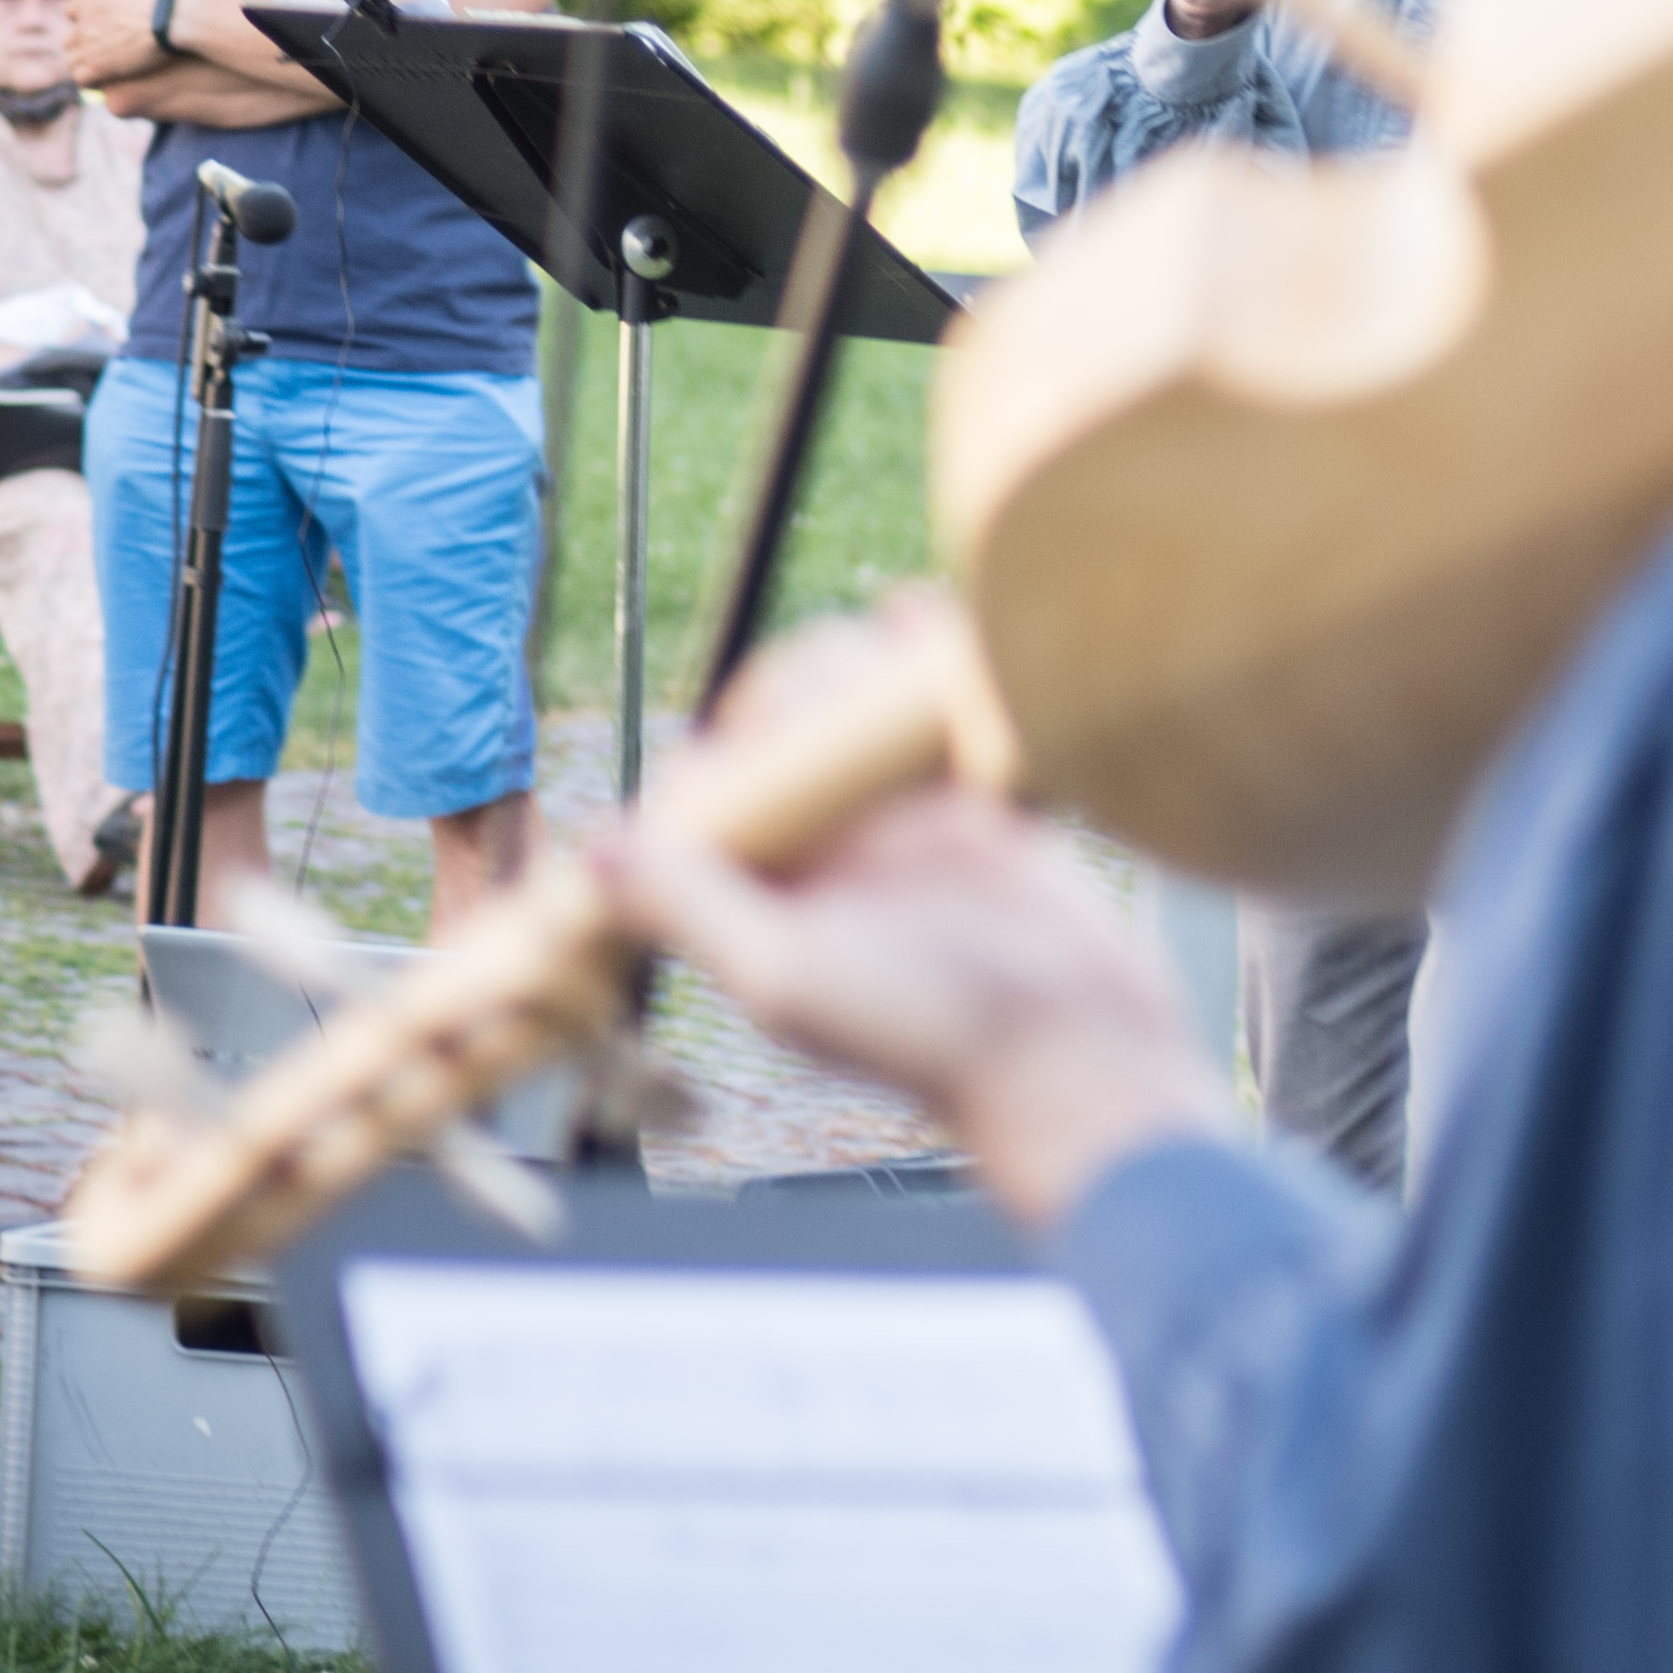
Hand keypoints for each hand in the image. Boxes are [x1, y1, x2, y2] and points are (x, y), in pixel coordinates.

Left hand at [69, 0, 185, 90]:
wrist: (172, 19)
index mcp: (87, 0)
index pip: (70, 10)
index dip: (82, 17)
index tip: (96, 22)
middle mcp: (82, 24)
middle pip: (69, 39)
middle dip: (81, 44)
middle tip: (101, 50)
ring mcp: (89, 47)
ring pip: (73, 60)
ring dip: (84, 64)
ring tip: (101, 68)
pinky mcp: (101, 68)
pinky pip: (83, 79)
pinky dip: (91, 80)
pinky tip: (105, 80)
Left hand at [606, 647, 1231, 1223]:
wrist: (1074, 1048)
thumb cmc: (929, 1035)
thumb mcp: (786, 976)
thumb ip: (694, 909)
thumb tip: (597, 849)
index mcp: (767, 894)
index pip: (711, 792)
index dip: (717, 749)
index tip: (753, 742)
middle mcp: (828, 856)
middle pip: (782, 734)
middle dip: (792, 692)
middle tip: (830, 699)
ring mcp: (905, 827)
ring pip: (853, 713)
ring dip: (852, 668)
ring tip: (877, 655)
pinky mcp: (979, 807)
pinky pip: (936, 710)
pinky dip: (924, 656)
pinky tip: (918, 624)